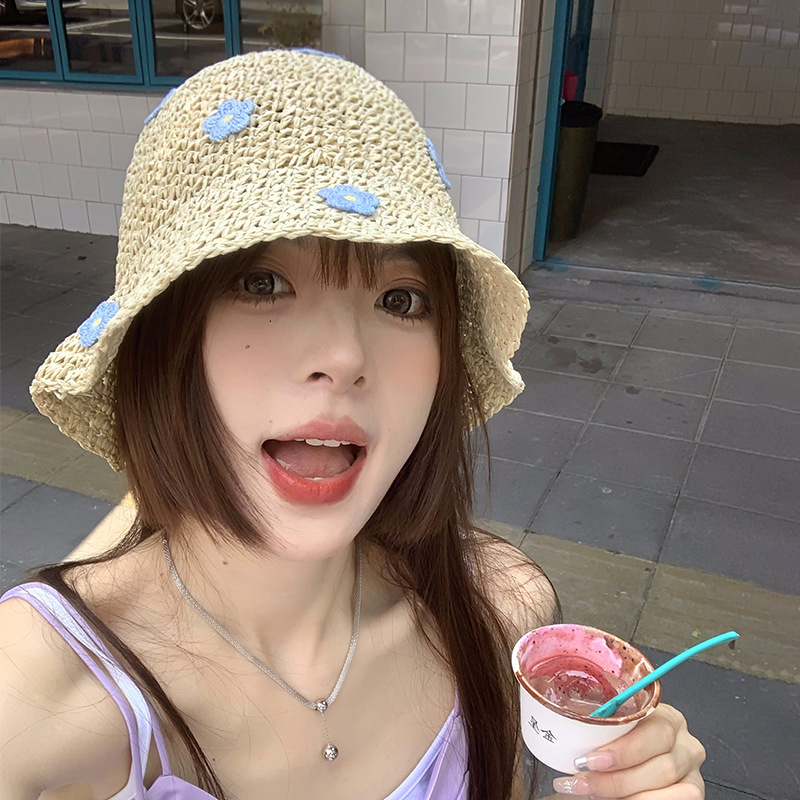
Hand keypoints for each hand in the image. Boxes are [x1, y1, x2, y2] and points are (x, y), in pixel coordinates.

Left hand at [552, 704, 705, 798]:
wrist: (617, 764)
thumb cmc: (611, 740)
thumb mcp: (608, 725)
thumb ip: (599, 722)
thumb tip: (565, 720)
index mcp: (667, 717)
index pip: (656, 731)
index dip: (623, 750)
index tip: (588, 760)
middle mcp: (686, 744)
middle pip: (662, 766)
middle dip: (617, 779)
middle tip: (581, 781)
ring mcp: (691, 773)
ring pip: (670, 791)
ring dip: (625, 795)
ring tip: (589, 792)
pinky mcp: (690, 793)